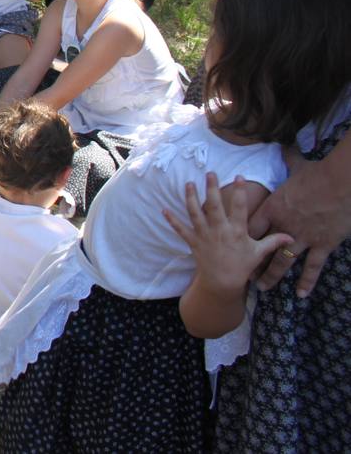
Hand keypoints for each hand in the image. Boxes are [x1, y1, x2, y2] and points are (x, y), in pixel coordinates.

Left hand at [164, 174, 291, 294]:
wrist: (222, 282)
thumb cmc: (242, 266)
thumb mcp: (258, 253)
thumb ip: (273, 241)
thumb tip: (292, 236)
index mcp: (237, 231)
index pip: (239, 208)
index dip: (239, 192)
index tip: (239, 176)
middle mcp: (219, 231)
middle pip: (214, 206)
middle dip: (212, 189)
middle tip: (210, 173)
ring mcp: (204, 235)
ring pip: (195, 214)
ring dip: (190, 198)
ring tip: (188, 183)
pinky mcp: (193, 241)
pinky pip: (180, 229)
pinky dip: (172, 220)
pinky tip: (164, 209)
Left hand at [249, 154, 350, 296]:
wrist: (340, 183)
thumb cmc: (318, 174)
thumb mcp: (299, 167)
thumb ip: (289, 160)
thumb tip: (287, 147)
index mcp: (273, 208)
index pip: (251, 225)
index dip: (241, 236)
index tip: (231, 246)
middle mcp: (283, 225)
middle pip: (261, 247)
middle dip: (250, 261)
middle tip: (241, 274)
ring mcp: (302, 236)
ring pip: (283, 261)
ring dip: (273, 275)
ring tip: (264, 288)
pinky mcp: (322, 244)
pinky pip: (312, 267)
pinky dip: (307, 281)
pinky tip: (302, 294)